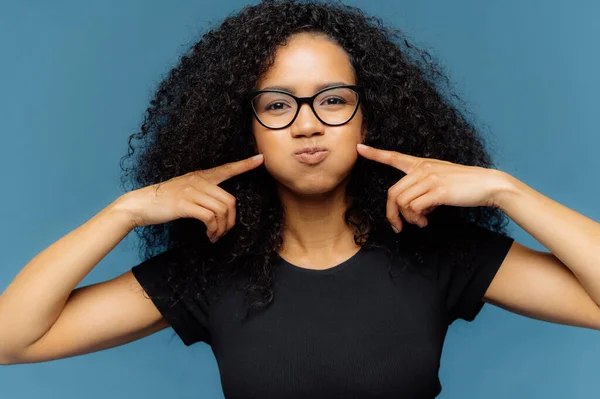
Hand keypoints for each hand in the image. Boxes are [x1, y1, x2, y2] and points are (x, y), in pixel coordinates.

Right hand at [121, 154, 263, 242]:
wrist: (140, 204)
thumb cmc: (164, 201)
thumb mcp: (185, 191)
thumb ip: (202, 193)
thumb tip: (219, 208)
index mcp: (200, 176)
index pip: (226, 169)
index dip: (244, 165)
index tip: (260, 159)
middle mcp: (198, 181)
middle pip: (229, 200)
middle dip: (231, 221)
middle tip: (223, 233)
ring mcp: (192, 191)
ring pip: (221, 210)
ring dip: (222, 229)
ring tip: (214, 236)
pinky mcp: (185, 204)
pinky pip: (210, 217)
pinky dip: (213, 230)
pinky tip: (208, 236)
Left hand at [356, 143, 506, 232]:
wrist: (488, 185)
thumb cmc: (464, 185)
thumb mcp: (440, 181)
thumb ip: (423, 189)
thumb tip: (413, 209)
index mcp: (422, 164)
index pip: (394, 157)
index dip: (375, 154)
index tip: (359, 148)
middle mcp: (423, 169)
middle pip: (392, 193)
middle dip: (392, 214)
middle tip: (399, 226)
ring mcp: (429, 179)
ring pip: (402, 202)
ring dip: (408, 218)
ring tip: (421, 222)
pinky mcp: (437, 191)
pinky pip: (414, 208)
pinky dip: (417, 219)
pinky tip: (426, 221)